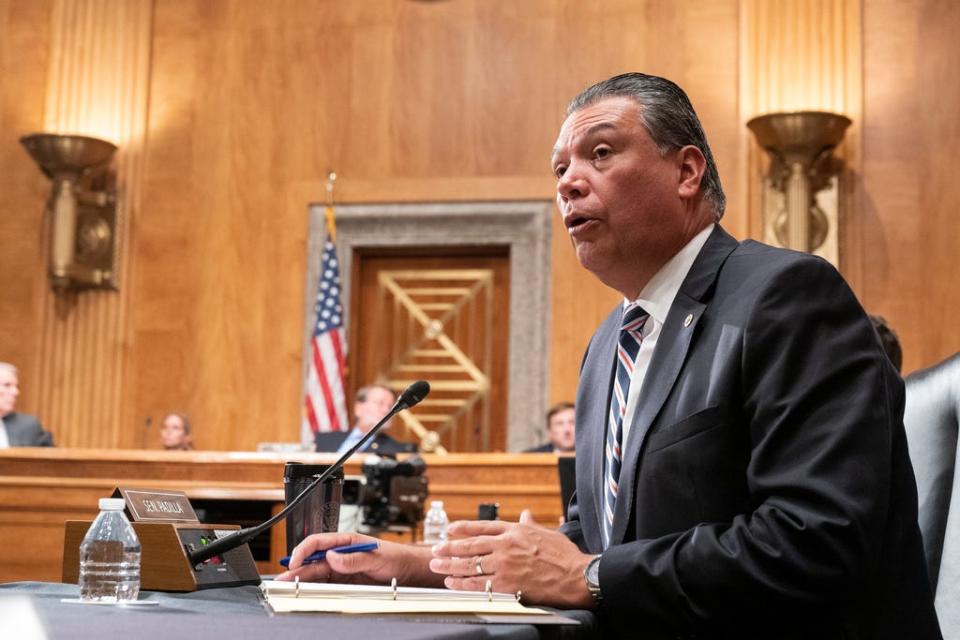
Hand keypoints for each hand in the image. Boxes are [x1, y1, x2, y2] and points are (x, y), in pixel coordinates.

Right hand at [275, 532, 439, 586]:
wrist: (408, 571)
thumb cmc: (396, 557)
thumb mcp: (376, 557)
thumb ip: (354, 558)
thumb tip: (332, 556)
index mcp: (347, 541)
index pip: (319, 542)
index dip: (304, 550)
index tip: (295, 560)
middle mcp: (341, 553)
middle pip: (313, 560)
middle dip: (296, 568)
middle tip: (282, 580)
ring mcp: (342, 568)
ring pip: (316, 573)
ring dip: (301, 578)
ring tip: (287, 587)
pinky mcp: (344, 581)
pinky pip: (325, 583)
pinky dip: (313, 586)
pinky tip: (303, 590)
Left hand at [429, 510, 594, 608]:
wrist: (575, 575)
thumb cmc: (564, 555)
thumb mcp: (546, 533)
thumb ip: (531, 524)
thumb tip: (526, 513)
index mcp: (515, 531)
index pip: (483, 527)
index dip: (464, 528)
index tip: (450, 529)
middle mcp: (506, 545)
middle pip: (471, 545)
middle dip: (449, 548)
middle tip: (435, 550)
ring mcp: (505, 565)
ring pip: (470, 564)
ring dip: (450, 566)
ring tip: (436, 566)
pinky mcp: (506, 584)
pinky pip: (478, 583)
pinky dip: (462, 583)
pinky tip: (451, 583)